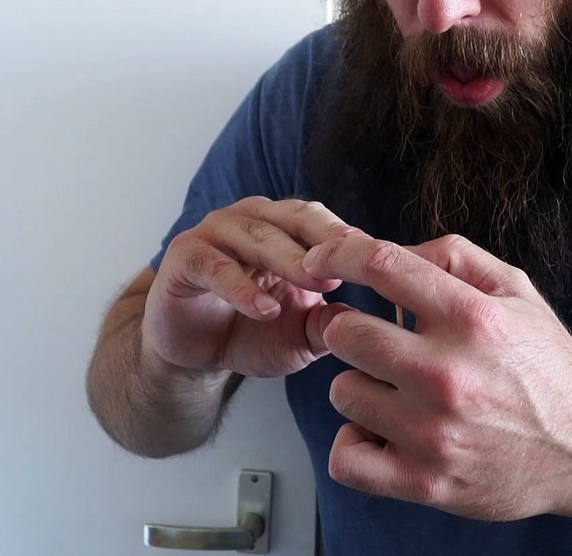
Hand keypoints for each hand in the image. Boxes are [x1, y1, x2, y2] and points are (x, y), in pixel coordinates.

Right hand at [144, 197, 365, 376]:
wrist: (196, 354)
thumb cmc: (254, 333)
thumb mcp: (301, 333)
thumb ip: (332, 323)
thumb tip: (373, 321)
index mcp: (286, 227)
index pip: (326, 223)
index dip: (355, 242)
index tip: (387, 265)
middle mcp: (253, 219)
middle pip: (296, 217)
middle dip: (327, 241)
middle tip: (354, 267)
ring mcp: (216, 233)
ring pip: (258, 237)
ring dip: (289, 259)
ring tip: (315, 285)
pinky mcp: (184, 257)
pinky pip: (216, 268)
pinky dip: (241, 288)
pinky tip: (264, 310)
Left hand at [302, 234, 571, 521]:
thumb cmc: (548, 369)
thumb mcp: (518, 292)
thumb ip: (455, 257)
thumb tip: (394, 249)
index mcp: (472, 318)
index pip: (380, 265)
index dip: (335, 254)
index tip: (319, 261)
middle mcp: (449, 373)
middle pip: (345, 332)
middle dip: (345, 327)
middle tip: (361, 336)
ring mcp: (435, 431)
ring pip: (344, 392)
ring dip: (358, 387)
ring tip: (391, 391)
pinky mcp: (427, 480)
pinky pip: (349, 458)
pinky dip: (356, 445)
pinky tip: (381, 433)